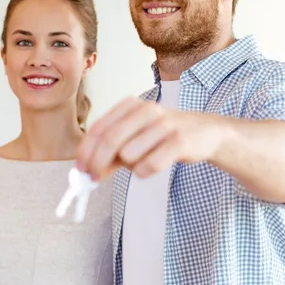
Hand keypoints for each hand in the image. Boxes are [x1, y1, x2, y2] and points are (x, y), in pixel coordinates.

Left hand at [76, 97, 221, 179]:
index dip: (86, 150)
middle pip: (110, 140)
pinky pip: (150, 164)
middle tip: (93, 179)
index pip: (99, 128)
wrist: (204, 132)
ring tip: (141, 164)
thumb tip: (86, 171)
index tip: (80, 169)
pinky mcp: (179, 141)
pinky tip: (151, 168)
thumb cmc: (162, 136)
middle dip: (97, 162)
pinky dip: (144, 172)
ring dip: (129, 167)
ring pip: (129, 154)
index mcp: (131, 105)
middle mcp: (146, 110)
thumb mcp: (134, 139)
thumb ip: (111, 153)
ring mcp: (164, 124)